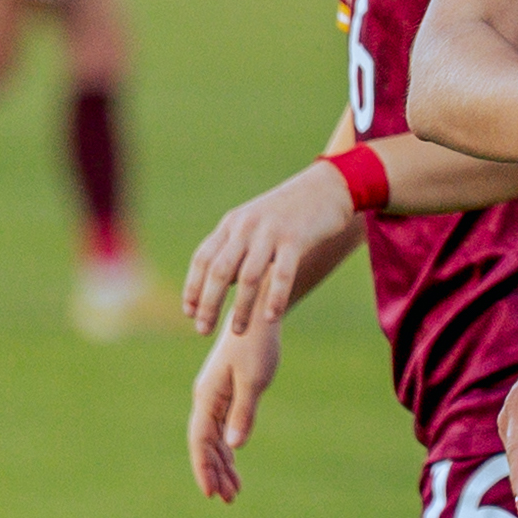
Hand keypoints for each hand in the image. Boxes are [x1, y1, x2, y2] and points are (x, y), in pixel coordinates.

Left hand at [181, 163, 367, 335]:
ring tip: (238, 331)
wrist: (328, 186)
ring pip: (249, 276)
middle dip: (208, 303)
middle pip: (219, 270)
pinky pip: (282, 273)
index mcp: (232, 224)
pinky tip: (271, 317)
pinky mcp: (296, 238)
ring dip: (241, 307)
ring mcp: (271, 232)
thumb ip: (236, 249)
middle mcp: (246, 227)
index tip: (189, 313)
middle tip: (203, 330)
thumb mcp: (255, 223)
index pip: (203, 258)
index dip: (192, 287)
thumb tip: (220, 284)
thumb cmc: (289, 213)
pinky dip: (275, 297)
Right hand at [187, 319, 283, 503]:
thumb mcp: (254, 380)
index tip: (211, 493)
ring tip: (235, 490)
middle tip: (229, 499)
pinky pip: (221, 428)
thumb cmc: (256, 345)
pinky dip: (227, 447)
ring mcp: (214, 397)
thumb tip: (235, 445)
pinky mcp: (225, 394)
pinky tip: (234, 461)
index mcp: (207, 397)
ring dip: (222, 464)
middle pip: (205, 444)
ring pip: (213, 439)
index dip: (204, 468)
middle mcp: (205, 399)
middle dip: (215, 472)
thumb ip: (243, 412)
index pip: (200, 441)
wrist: (257, 317)